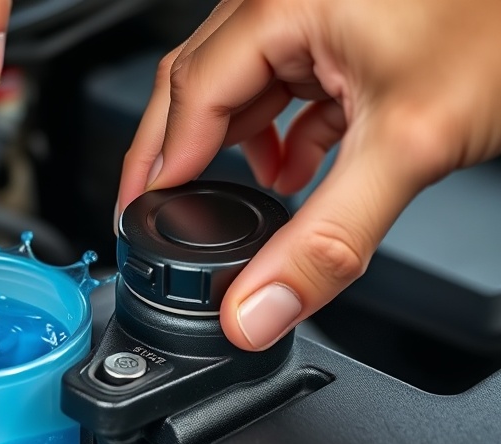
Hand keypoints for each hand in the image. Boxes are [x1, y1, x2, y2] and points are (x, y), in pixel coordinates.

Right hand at [119, 0, 500, 350]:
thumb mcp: (409, 144)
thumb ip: (327, 238)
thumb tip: (258, 306)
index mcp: (283, 5)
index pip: (190, 96)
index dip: (163, 165)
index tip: (143, 217)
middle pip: (201, 86)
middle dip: (182, 156)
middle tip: (161, 213)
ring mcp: (315, 10)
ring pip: (243, 86)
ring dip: (238, 146)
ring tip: (244, 200)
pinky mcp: (344, 27)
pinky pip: (286, 82)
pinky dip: (283, 130)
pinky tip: (296, 166)